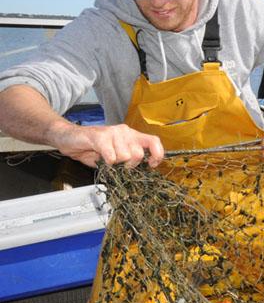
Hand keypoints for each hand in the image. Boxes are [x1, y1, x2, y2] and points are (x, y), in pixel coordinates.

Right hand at [48, 122, 163, 168]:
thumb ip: (127, 161)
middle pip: (138, 154)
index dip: (157, 154)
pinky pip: (111, 155)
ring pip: (124, 156)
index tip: (151, 165)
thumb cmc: (90, 148)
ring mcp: (113, 132)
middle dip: (128, 165)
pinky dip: (106, 161)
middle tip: (116, 164)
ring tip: (104, 158)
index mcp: (131, 136)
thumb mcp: (114, 156)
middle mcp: (125, 132)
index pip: (154, 141)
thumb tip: (141, 171)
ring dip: (114, 163)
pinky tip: (100, 157)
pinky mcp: (100, 135)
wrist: (67, 138)